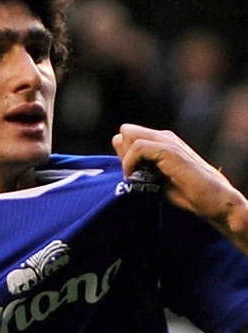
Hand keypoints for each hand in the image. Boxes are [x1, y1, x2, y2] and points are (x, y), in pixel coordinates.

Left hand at [112, 124, 247, 253]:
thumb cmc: (187, 192)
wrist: (215, 201)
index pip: (129, 134)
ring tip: (132, 177)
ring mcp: (167, 142)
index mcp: (161, 141)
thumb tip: (118, 150)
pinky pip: (138, 147)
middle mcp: (163, 137)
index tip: (128, 173)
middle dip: (122, 151)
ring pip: (129, 134)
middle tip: (131, 173)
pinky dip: (129, 162)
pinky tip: (133, 177)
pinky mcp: (170, 151)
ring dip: (125, 158)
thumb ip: (138, 162)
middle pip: (127, 130)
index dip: (123, 153)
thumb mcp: (156, 176)